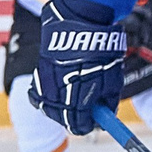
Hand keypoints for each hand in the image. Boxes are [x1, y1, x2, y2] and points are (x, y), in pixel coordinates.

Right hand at [30, 1, 128, 133]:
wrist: (80, 25)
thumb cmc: (100, 53)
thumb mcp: (113, 81)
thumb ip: (108, 102)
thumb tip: (105, 116)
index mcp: (80, 100)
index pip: (81, 126)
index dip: (89, 125)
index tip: (96, 122)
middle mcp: (60, 95)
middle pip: (64, 120)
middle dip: (76, 118)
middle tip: (86, 111)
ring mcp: (47, 85)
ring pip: (50, 108)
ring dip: (62, 108)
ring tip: (74, 97)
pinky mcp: (39, 75)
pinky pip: (39, 94)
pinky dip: (48, 96)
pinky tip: (59, 90)